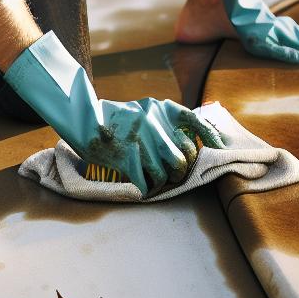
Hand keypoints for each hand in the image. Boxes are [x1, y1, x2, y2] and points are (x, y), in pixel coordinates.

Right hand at [4, 32, 227, 195]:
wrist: (81, 116)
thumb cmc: (114, 117)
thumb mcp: (145, 109)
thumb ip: (167, 121)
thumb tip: (196, 140)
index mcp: (162, 109)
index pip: (197, 124)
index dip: (210, 140)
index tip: (217, 151)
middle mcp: (156, 123)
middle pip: (184, 159)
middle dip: (181, 172)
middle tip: (172, 176)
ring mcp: (141, 142)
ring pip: (168, 173)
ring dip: (162, 182)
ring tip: (153, 180)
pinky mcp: (126, 158)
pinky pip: (147, 182)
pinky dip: (147, 188)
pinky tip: (141, 186)